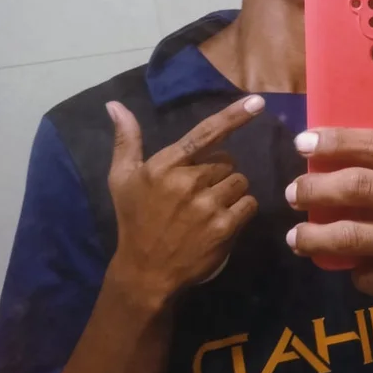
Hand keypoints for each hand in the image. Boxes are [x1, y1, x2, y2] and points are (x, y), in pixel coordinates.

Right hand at [106, 95, 263, 307]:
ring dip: (231, 192)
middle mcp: (188, 181)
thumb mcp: (122, 179)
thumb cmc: (134, 219)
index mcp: (166, 165)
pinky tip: (221, 221)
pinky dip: (241, 210)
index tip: (257, 101)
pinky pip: (249, 204)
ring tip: (209, 208)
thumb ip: (126, 140)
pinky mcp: (224, 227)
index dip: (234, 115)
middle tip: (199, 193)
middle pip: (228, 161)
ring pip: (240, 181)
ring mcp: (207, 205)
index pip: (206, 133)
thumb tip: (114, 104)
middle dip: (219, 173)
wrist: (145, 271)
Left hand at [285, 128, 372, 303]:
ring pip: (360, 238)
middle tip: (292, 192)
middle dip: (317, 190)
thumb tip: (357, 144)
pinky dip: (357, 272)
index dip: (337, 143)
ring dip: (319, 238)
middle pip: (362, 189)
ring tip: (297, 238)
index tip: (304, 143)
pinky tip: (348, 267)